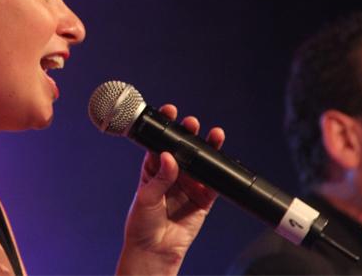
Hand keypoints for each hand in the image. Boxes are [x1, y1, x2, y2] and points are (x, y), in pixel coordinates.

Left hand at [116, 104, 224, 275]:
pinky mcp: (203, 199)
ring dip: (207, 148)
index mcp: (153, 168)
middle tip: (191, 123)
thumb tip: (170, 157)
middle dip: (188, 134)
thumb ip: (160, 177)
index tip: (170, 111)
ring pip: (200, 162)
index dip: (166, 127)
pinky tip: (220, 157)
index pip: (160, 142)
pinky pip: (213, 182)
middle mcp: (172, 174)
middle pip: (183, 149)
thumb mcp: (146, 197)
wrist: (153, 251)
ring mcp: (188, 185)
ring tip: (213, 134)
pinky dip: (218, 171)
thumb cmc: (141, 224)